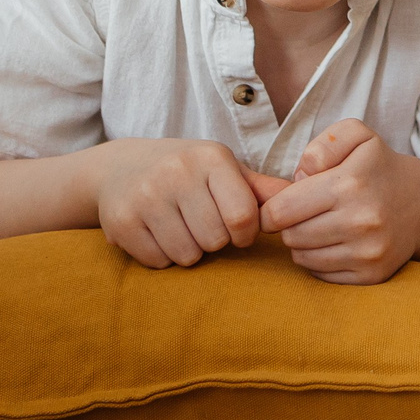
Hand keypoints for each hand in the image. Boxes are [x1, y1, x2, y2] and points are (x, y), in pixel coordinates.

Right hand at [88, 138, 262, 268]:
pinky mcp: (121, 221)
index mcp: (210, 158)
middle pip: (215, 240)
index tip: (237, 230)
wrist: (119, 167)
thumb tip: (301, 200)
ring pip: (187, 255)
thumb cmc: (185, 172)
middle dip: (214, 241)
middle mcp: (176, 172)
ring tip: (179, 227)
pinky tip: (156, 233)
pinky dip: (162, 256)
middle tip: (201, 224)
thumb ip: (261, 189)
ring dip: (189, 251)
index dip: (245, 234)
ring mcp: (145, 196)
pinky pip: (158, 261)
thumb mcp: (223, 170)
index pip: (243, 216)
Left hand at [254, 120, 419, 283]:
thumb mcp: (356, 135)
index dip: (270, 210)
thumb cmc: (377, 167)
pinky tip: (333, 243)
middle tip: (303, 214)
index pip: (281, 211)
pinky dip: (319, 261)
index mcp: (350, 183)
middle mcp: (361, 220)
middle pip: (290, 236)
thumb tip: (300, 178)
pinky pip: (321, 275)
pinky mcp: (372, 275)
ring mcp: (368, 252)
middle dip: (289, 225)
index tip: (276, 207)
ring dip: (303, 244)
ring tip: (319, 226)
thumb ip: (322, 145)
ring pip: (302, 258)